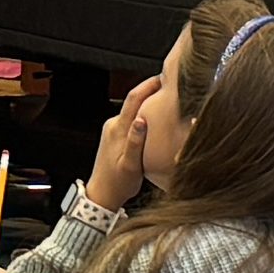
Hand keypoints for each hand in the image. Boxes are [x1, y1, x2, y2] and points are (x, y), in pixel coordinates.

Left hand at [85, 79, 156, 211]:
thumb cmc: (117, 184)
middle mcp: (114, 125)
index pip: (133, 99)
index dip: (149, 85)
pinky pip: (131, 119)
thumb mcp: (130, 166)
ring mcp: (113, 129)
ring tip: (167, 100)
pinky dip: (144, 114)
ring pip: (133, 109)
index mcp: (118, 130)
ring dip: (148, 103)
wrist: (102, 195)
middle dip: (151, 90)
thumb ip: (135, 142)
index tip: (164, 77)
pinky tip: (155, 119)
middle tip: (171, 86)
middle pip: (134, 100)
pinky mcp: (115, 134)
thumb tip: (142, 120)